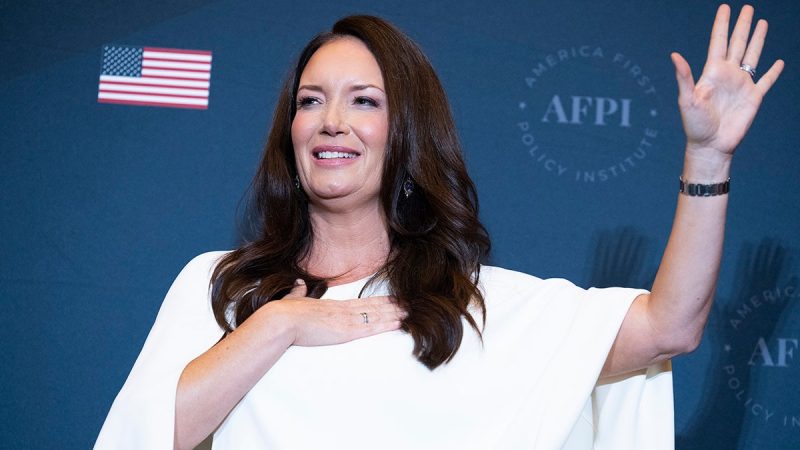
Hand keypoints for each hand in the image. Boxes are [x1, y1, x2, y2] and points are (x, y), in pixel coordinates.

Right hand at [263, 279, 405, 346]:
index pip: (361, 302)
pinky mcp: (346, 331)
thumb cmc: (285, 313)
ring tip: (410, 312)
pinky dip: (387, 324)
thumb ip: (299, 293)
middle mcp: (343, 310)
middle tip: (409, 304)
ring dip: (394, 314)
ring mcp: (346, 319)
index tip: (390, 300)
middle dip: (392, 306)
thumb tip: (300, 284)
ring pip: (376, 315)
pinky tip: (399, 322)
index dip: (377, 301)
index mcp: (332, 305)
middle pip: (373, 306)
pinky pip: (372, 326)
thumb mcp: (294, 299)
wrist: (282, 320)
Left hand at [671, 4, 783, 160]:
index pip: (718, 41)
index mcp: (712, 72)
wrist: (710, 145)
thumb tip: (674, 55)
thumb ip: (684, 77)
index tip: (725, 7)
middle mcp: (728, 75)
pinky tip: (778, 62)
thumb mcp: (686, 99)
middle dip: (742, 25)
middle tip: (747, 8)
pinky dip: (774, 72)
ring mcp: (742, 85)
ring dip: (757, 39)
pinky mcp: (754, 97)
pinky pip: (767, 81)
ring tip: (762, 22)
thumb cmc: (695, 125)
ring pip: (752, 55)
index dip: (722, 24)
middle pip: (737, 43)